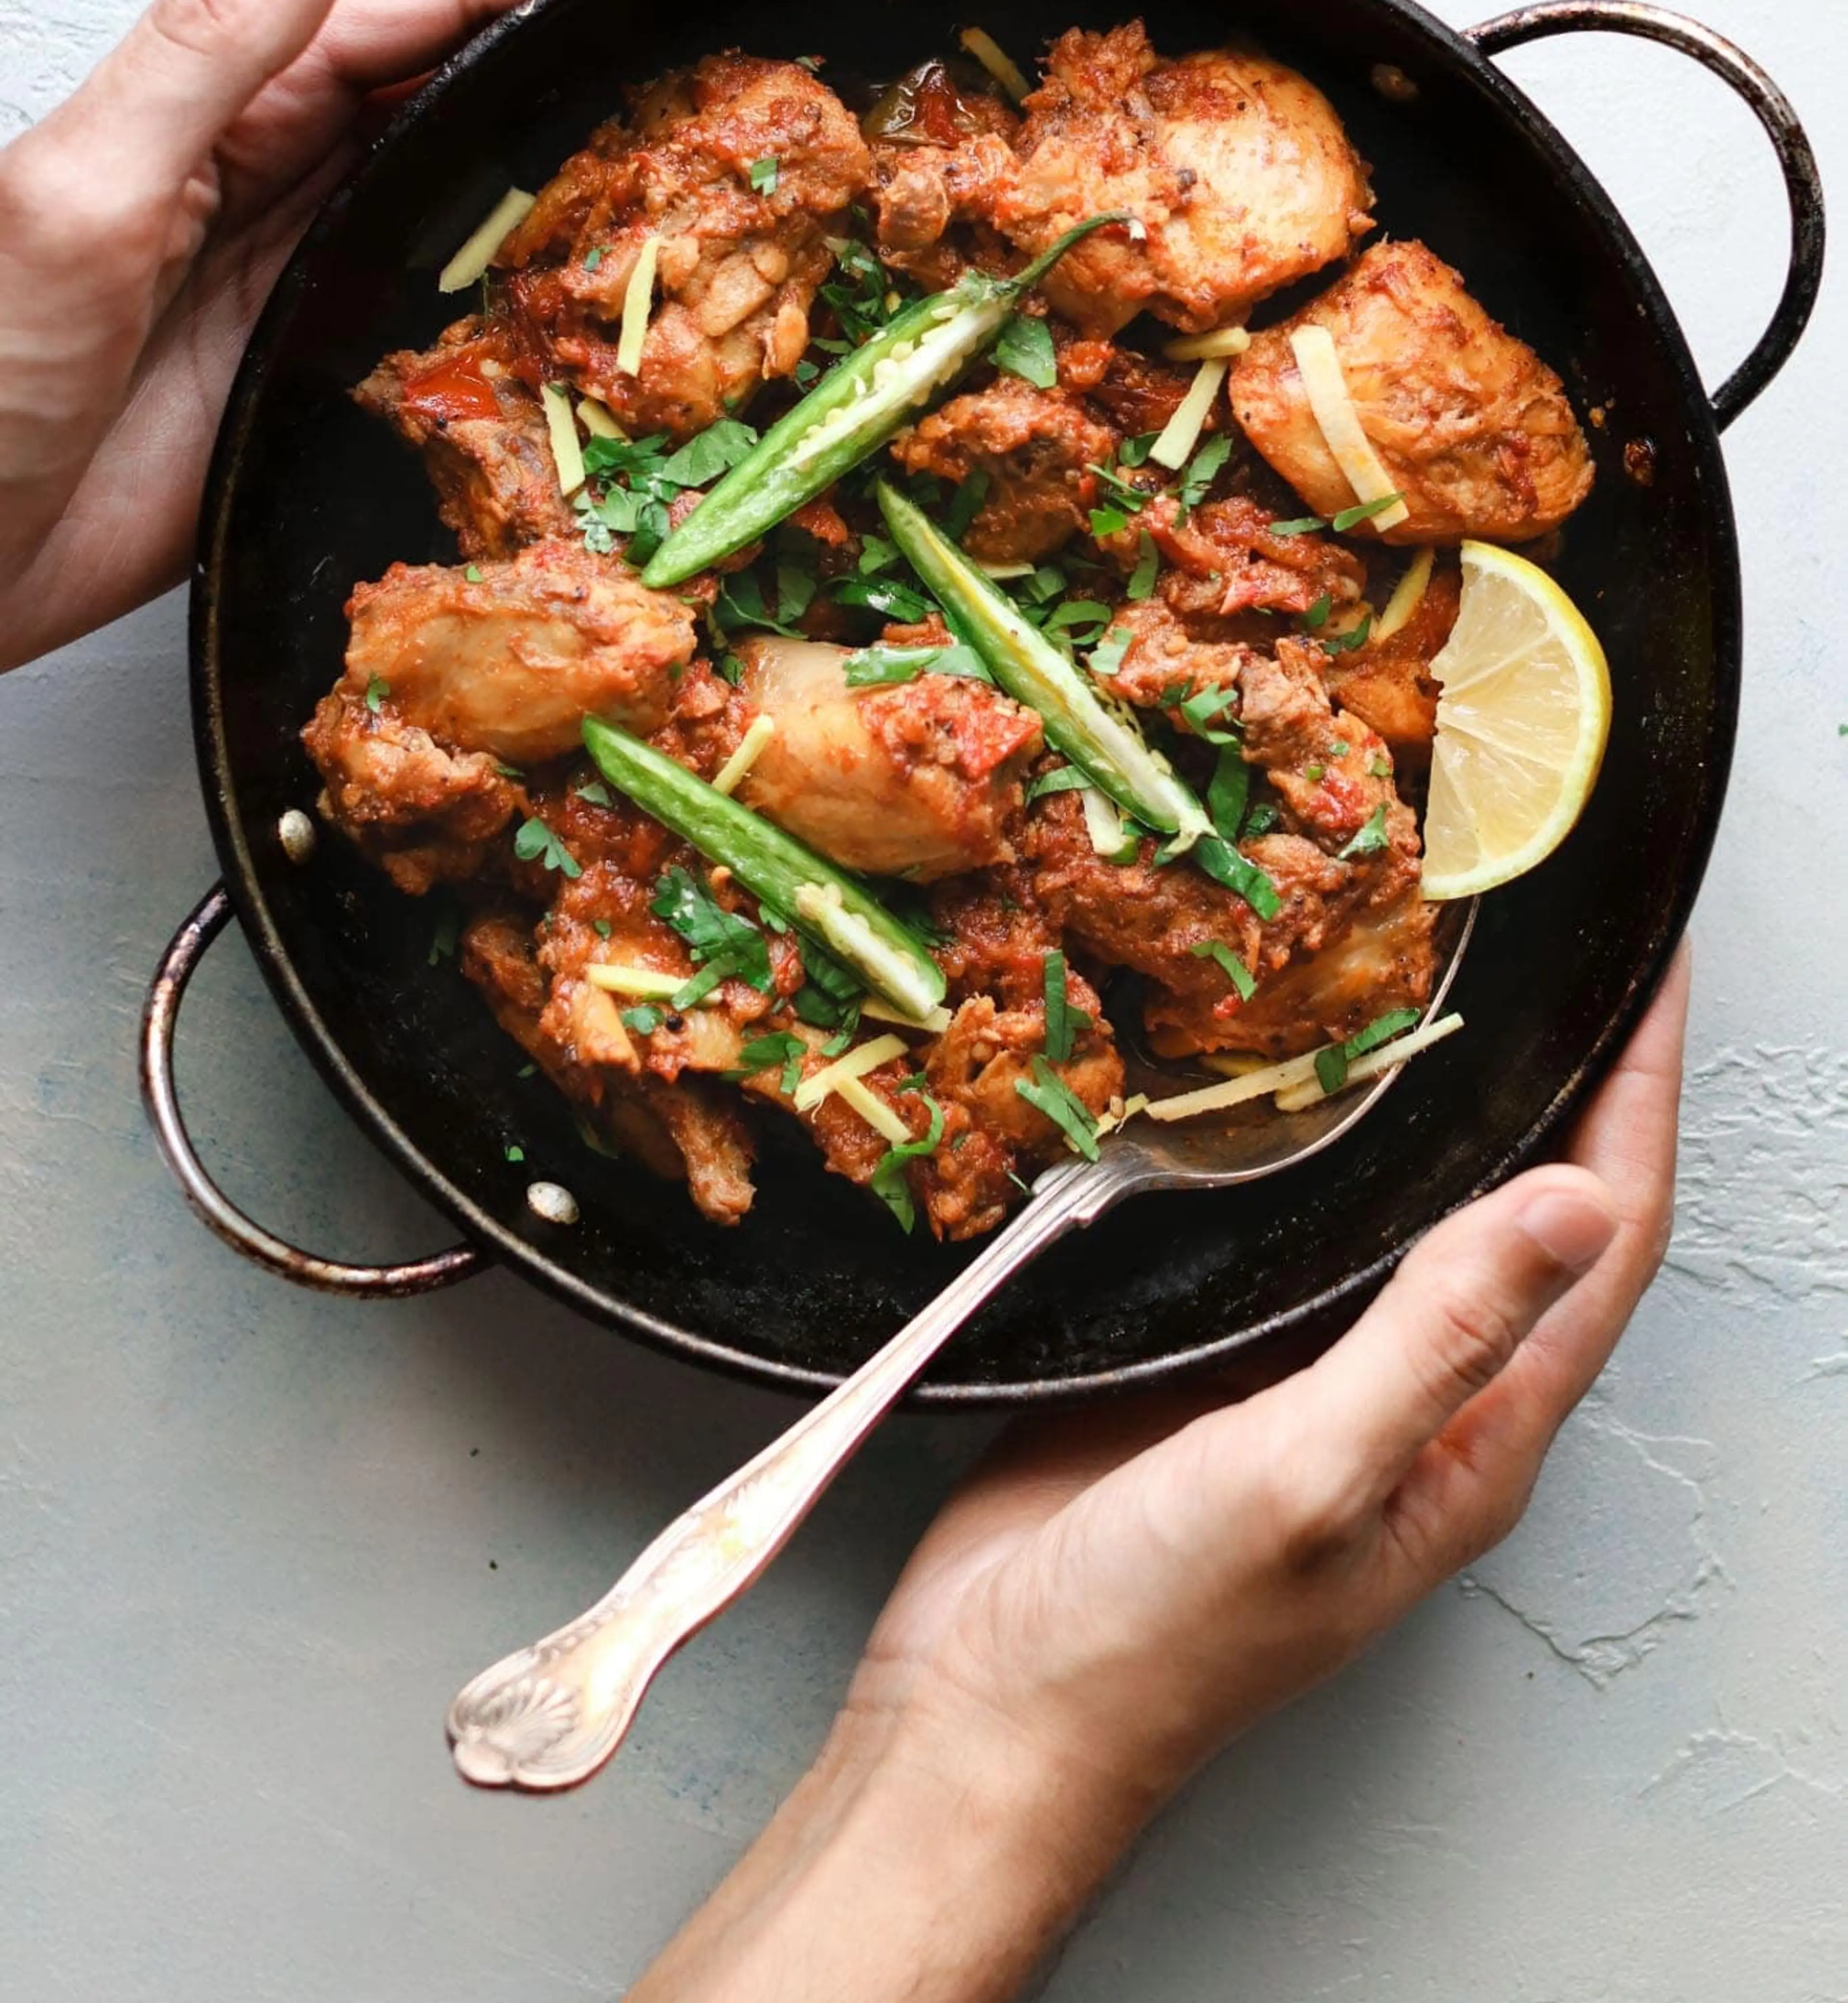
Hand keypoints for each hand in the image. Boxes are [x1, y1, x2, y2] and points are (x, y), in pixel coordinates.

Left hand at [0, 0, 691, 671]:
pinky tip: (610, 273)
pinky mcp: (321, 356)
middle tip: (740, 14)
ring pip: (479, 169)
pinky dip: (537, 268)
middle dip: (604, 23)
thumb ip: (209, 46)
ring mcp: (309, 259)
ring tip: (713, 124)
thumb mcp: (78, 192)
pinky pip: (455, 290)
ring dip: (588, 138)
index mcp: (231, 98)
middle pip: (475, 63)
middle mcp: (281, 161)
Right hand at [636, 951, 1686, 2002]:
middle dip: (1567, 1075)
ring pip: (1418, 1203)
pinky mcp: (1221, 1349)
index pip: (1607, 1240)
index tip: (1652, 971)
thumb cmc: (1155, 1635)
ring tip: (1446, 970)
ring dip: (1447, 1093)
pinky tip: (1299, 1068)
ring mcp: (1318, 1370)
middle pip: (1531, 1209)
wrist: (992, 1703)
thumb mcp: (1310, 1479)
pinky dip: (1325, 1133)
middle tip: (1564, 940)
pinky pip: (1307, 1220)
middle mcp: (1420, 1397)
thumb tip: (1573, 1202)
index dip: (1640, 1095)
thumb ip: (1438, 1340)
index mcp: (1478, 1437)